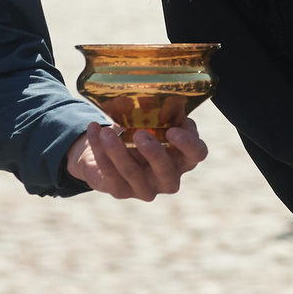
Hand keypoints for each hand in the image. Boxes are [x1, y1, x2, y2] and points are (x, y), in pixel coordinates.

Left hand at [67, 119, 208, 199]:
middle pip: (166, 171)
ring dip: (118, 150)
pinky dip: (99, 150)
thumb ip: (166, 116)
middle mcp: (169, 178)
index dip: (188, 145)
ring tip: (106, 131)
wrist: (114, 151)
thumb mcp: (159, 124)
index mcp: (184, 158)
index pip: (197, 154)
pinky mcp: (121, 192)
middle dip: (153, 153)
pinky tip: (95, 130)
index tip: (172, 131)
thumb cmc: (145, 134)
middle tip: (140, 134)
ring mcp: (145, 189)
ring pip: (132, 172)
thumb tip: (164, 101)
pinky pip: (109, 172)